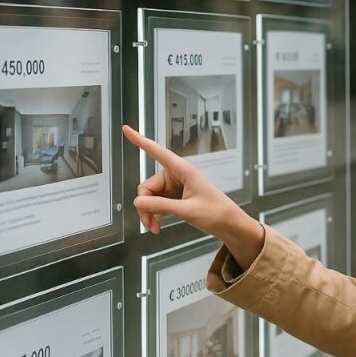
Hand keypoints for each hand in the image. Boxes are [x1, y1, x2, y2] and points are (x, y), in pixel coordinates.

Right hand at [122, 125, 255, 248]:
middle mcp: (178, 175)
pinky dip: (155, 214)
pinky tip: (157, 225)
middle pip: (147, 186)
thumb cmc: (216, 213)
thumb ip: (161, 206)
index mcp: (183, 170)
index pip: (157, 152)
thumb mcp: (187, 210)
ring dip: (149, 212)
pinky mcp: (176, 196)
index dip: (140, 140)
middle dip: (145, 206)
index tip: (126, 129)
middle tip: (149, 223)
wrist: (229, 224)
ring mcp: (176, 186)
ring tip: (154, 227)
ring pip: (150, 197)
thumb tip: (138, 202)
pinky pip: (157, 202)